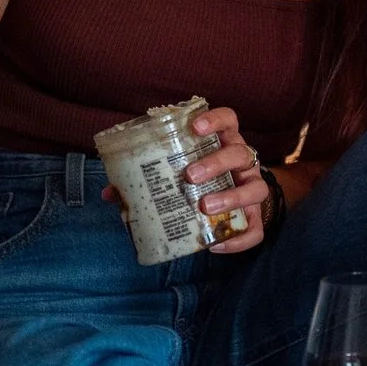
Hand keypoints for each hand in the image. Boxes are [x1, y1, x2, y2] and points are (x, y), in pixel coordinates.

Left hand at [98, 103, 271, 254]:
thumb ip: (148, 177)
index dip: (215, 120)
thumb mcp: (178, 170)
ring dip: (231, 197)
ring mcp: (253, 188)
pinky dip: (239, 239)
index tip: (195, 127)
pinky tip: (215, 246)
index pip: (229, 120)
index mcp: (223, 142)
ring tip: (204, 207)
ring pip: (256, 188)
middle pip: (239, 153)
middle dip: (216, 163)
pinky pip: (257, 229)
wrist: (232, 203)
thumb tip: (110, 193)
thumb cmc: (199, 180)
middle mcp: (243, 163)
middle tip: (190, 176)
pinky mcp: (256, 217)